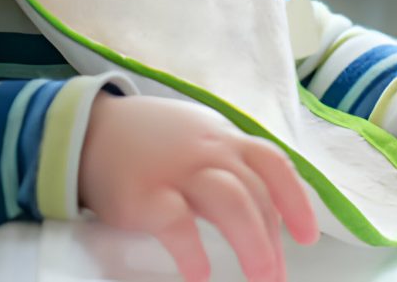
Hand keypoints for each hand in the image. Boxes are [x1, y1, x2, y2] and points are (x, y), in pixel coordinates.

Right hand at [78, 94, 318, 281]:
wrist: (88, 129)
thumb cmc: (149, 140)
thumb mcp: (196, 136)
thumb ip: (228, 162)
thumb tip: (266, 208)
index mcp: (222, 139)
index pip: (271, 163)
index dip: (295, 200)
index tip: (308, 236)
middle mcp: (206, 151)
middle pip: (254, 192)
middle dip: (273, 240)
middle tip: (277, 279)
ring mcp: (175, 170)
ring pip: (229, 200)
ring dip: (252, 243)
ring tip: (261, 279)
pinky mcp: (143, 194)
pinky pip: (176, 222)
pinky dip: (194, 251)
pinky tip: (201, 274)